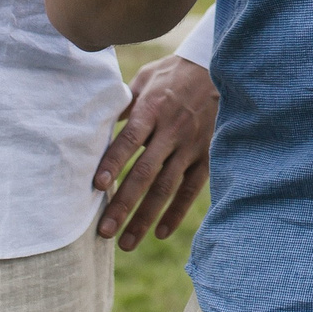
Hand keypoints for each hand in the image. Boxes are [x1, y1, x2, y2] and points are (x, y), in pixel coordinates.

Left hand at [93, 55, 215, 250]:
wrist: (218, 69)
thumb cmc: (172, 74)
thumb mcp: (145, 79)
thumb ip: (122, 104)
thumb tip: (93, 123)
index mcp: (153, 109)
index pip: (130, 139)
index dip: (114, 162)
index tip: (97, 186)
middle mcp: (172, 130)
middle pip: (145, 172)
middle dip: (123, 203)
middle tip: (104, 230)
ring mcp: (191, 145)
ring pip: (166, 187)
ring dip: (145, 217)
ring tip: (126, 242)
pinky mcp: (206, 156)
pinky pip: (191, 189)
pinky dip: (176, 212)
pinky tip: (160, 233)